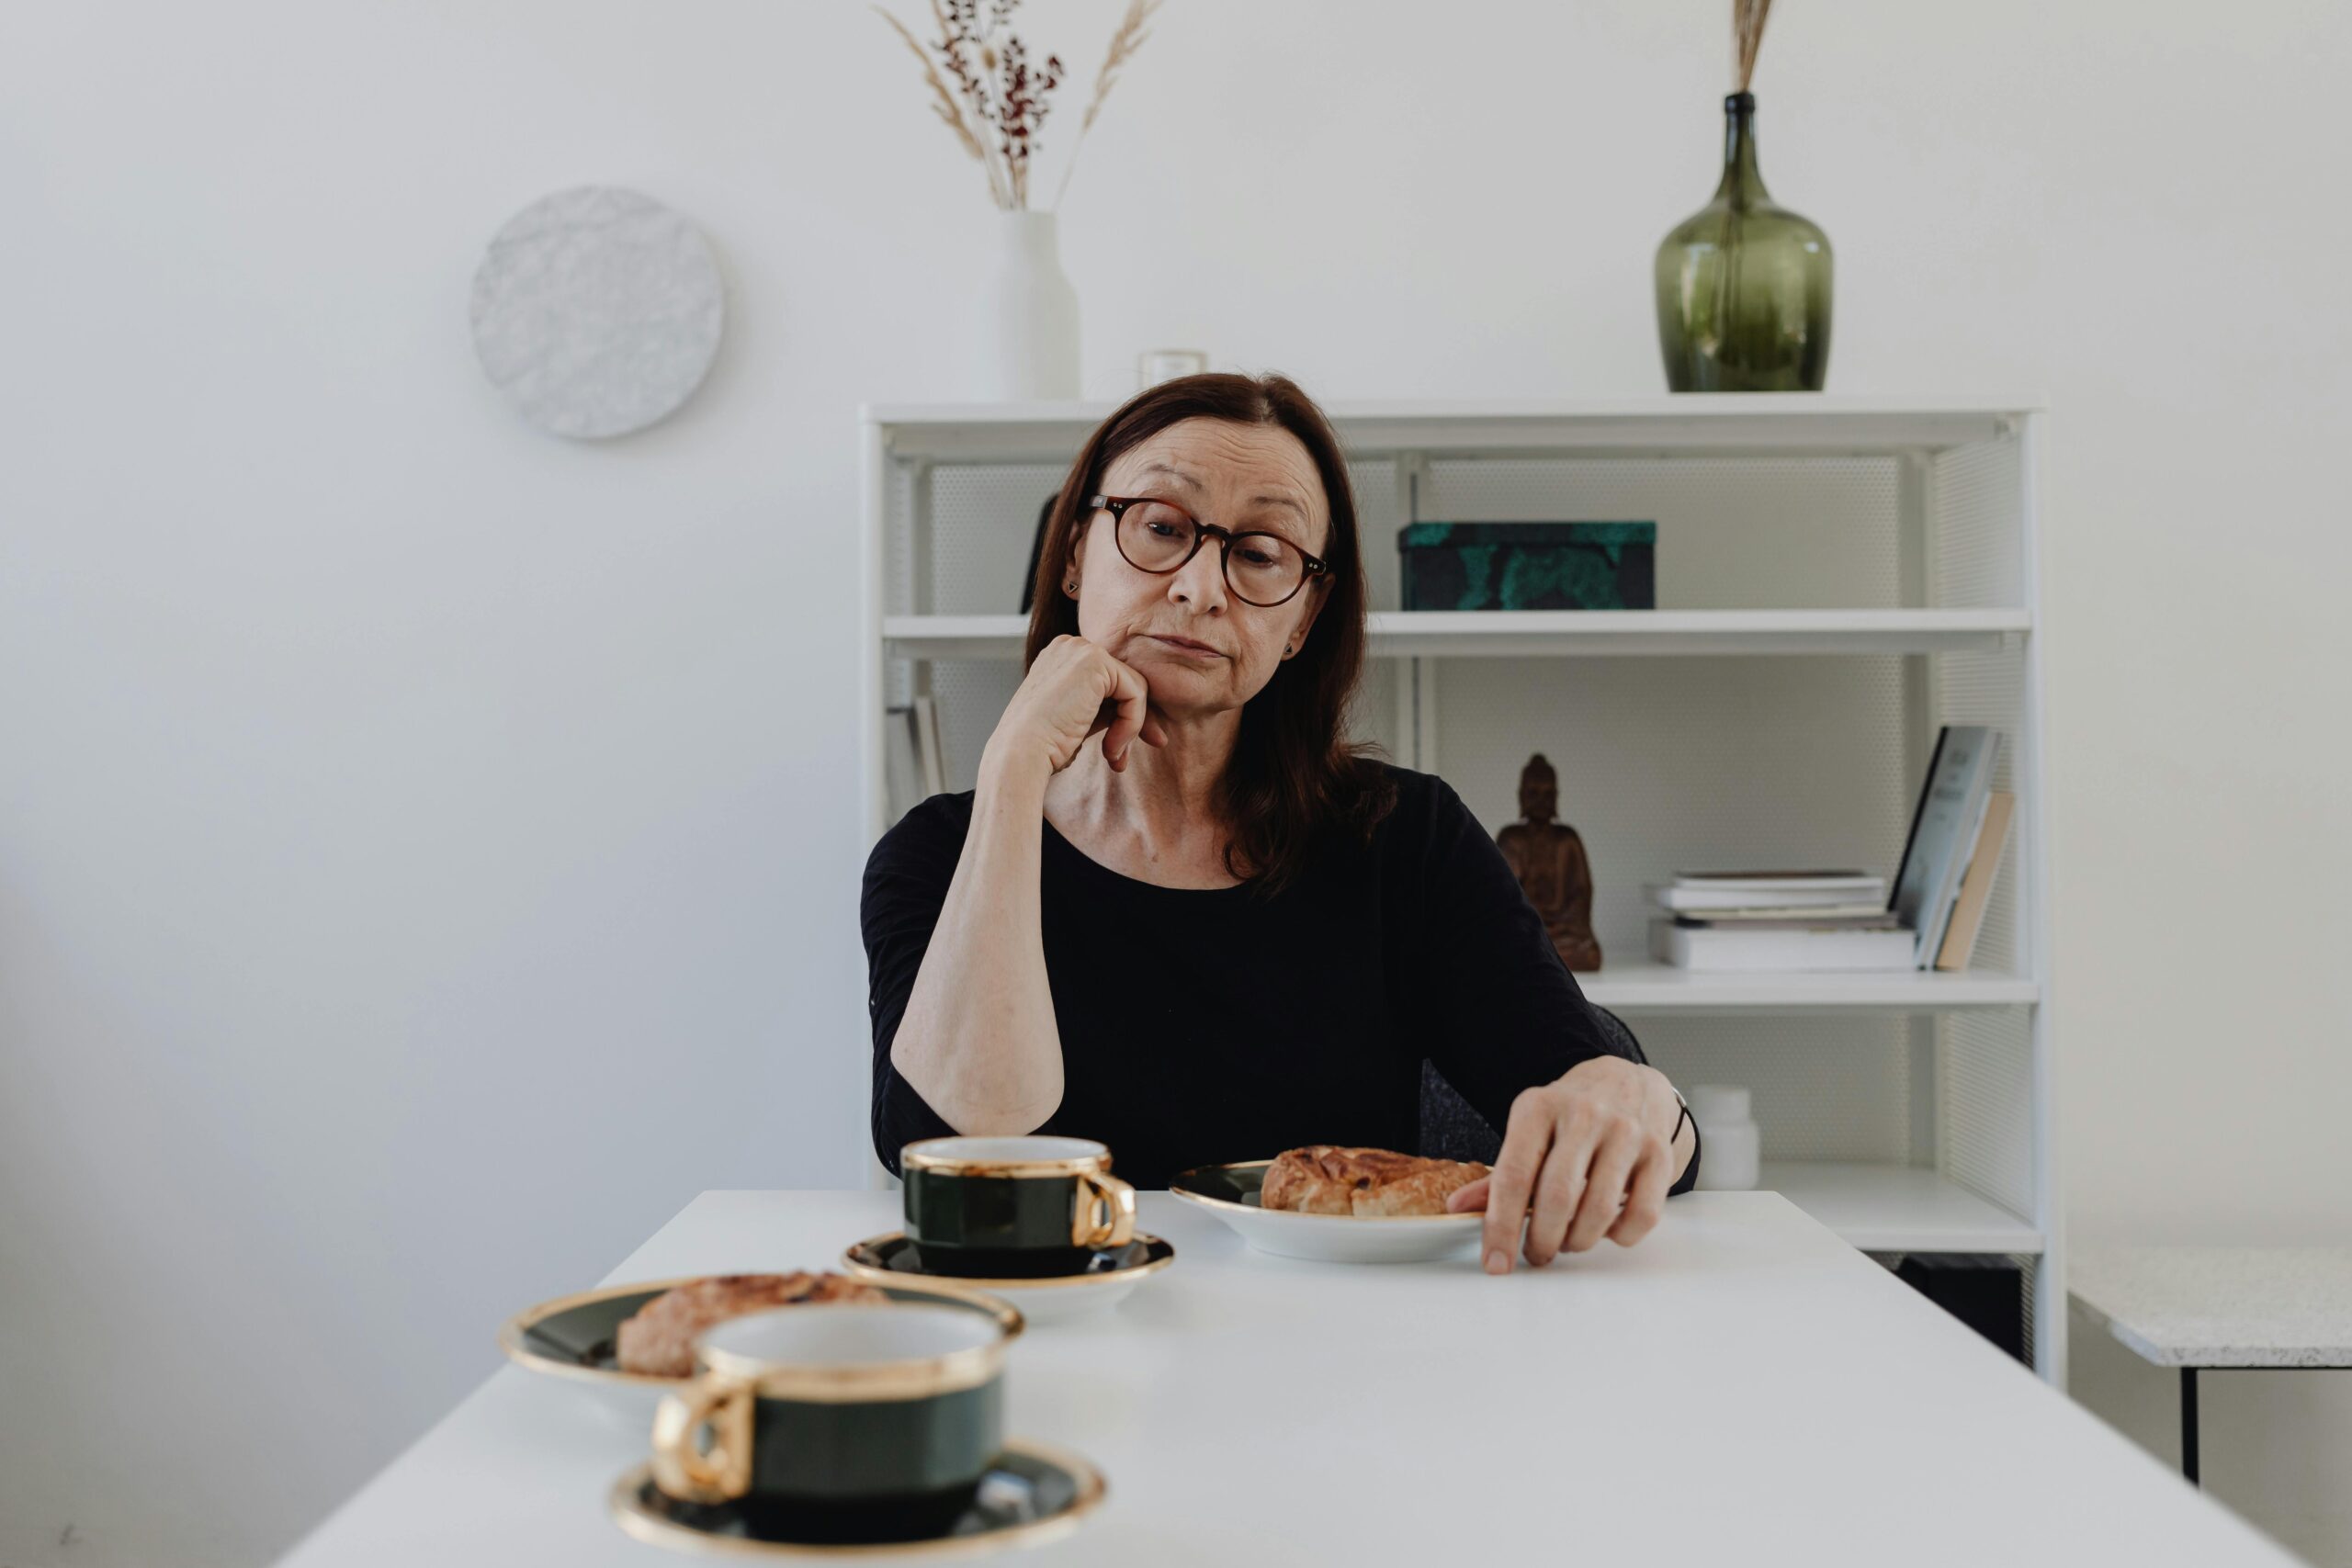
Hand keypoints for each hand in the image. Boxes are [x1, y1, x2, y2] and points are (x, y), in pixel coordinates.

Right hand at [981, 634, 1168, 779]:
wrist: (1021, 753)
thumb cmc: (1042, 744)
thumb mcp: (1079, 718)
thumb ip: (1106, 708)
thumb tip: (1146, 719)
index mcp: (1062, 657)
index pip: (1110, 682)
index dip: (1122, 716)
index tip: (1119, 750)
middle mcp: (1071, 645)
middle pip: (1125, 681)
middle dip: (1133, 722)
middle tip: (1123, 758)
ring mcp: (1082, 649)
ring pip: (1134, 688)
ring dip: (1130, 728)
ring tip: (1112, 756)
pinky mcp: (1096, 661)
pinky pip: (1136, 694)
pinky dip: (1131, 725)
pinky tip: (1110, 749)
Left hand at [1446, 1057, 1681, 1272]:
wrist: (1629, 1083)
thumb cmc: (1571, 1116)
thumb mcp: (1529, 1131)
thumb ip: (1497, 1174)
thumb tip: (1458, 1207)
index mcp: (1539, 1107)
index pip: (1513, 1176)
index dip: (1501, 1227)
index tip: (1496, 1262)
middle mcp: (1584, 1115)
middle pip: (1557, 1198)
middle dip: (1542, 1241)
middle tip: (1536, 1253)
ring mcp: (1626, 1132)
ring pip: (1598, 1211)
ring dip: (1578, 1241)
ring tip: (1569, 1240)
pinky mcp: (1659, 1153)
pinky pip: (1642, 1214)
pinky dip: (1620, 1235)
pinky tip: (1607, 1228)